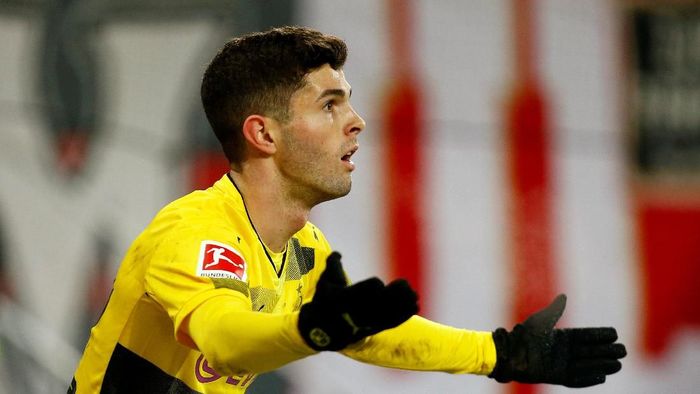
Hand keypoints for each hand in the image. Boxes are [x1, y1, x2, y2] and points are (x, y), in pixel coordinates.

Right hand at [298, 252, 418, 350]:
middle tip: (403, 284)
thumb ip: (332, 265)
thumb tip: (337, 252)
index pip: (367, 293)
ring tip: (414, 294)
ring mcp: (367, 323)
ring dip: (404, 303)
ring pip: (391, 313)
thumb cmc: (323, 301)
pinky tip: (415, 305)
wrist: (321, 329)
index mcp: (345, 300)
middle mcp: (358, 312)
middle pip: (384, 303)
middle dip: (396, 293)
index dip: (375, 285)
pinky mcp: (374, 329)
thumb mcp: (324, 282)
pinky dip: (405, 314)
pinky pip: (393, 322)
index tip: (376, 284)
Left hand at [489, 294, 626, 386]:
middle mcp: (563, 352)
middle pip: (590, 352)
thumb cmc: (524, 335)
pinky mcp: (555, 376)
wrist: (510, 352)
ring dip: (602, 365)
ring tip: (618, 364)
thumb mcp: (541, 320)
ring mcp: (560, 365)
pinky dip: (588, 379)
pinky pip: (575, 379)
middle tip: (624, 350)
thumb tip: (564, 296)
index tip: (615, 333)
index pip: (586, 336)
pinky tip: (601, 377)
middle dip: (606, 351)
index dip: (600, 335)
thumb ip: (555, 310)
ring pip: (586, 365)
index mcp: (561, 338)